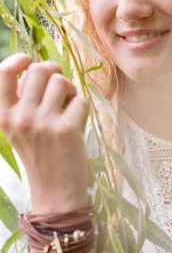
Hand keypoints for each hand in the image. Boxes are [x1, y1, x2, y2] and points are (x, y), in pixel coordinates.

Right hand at [0, 53, 89, 213]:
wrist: (54, 192)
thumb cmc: (39, 155)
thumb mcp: (17, 129)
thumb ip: (21, 100)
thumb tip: (36, 67)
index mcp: (3, 115)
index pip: (3, 72)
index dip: (18, 59)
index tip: (29, 62)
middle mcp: (21, 117)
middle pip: (40, 70)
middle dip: (53, 72)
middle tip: (58, 86)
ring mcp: (44, 123)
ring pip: (62, 82)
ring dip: (70, 90)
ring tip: (68, 105)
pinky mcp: (67, 130)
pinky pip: (81, 100)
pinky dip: (82, 107)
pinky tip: (76, 120)